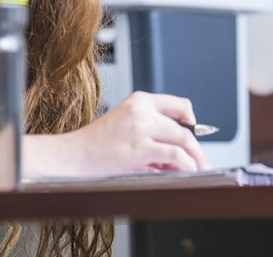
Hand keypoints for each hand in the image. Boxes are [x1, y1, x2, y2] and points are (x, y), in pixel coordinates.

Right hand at [67, 91, 209, 174]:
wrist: (71, 155)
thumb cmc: (94, 144)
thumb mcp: (124, 124)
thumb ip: (150, 130)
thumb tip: (177, 151)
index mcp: (139, 100)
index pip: (179, 104)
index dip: (191, 119)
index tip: (196, 132)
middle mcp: (142, 110)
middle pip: (184, 126)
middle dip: (197, 146)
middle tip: (202, 160)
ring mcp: (141, 128)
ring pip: (183, 139)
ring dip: (195, 157)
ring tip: (198, 169)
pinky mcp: (139, 148)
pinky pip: (175, 155)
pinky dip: (186, 165)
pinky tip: (187, 172)